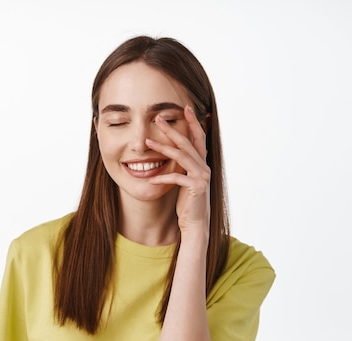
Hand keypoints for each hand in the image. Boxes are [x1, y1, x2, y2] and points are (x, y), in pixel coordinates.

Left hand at [145, 105, 210, 233]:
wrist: (195, 221)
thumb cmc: (187, 200)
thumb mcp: (185, 178)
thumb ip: (182, 165)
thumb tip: (172, 151)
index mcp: (201, 162)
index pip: (198, 136)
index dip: (192, 122)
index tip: (185, 107)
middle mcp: (204, 166)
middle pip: (187, 142)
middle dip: (172, 128)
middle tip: (158, 118)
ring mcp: (201, 176)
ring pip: (181, 156)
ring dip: (163, 148)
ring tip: (147, 141)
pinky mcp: (196, 187)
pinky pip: (176, 178)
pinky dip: (162, 177)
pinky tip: (150, 179)